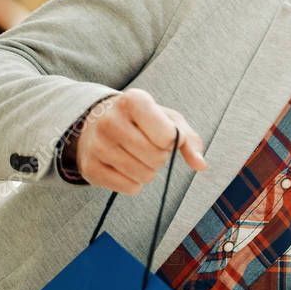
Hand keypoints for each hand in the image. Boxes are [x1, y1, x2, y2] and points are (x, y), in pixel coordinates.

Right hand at [72, 88, 206, 193]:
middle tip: (148, 147)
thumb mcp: (169, 120)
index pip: (167, 136)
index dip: (171, 141)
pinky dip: (134, 183)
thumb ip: (189, 140)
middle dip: (160, 157)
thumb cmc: (143, 121)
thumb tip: (201, 165)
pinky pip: (129, 188)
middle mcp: (109, 120)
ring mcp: (96, 144)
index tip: (162, 134)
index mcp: (133, 101)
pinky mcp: (89, 168)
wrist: (98, 122)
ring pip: (144, 176)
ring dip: (148, 171)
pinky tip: (124, 167)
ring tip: (136, 156)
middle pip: (156, 158)